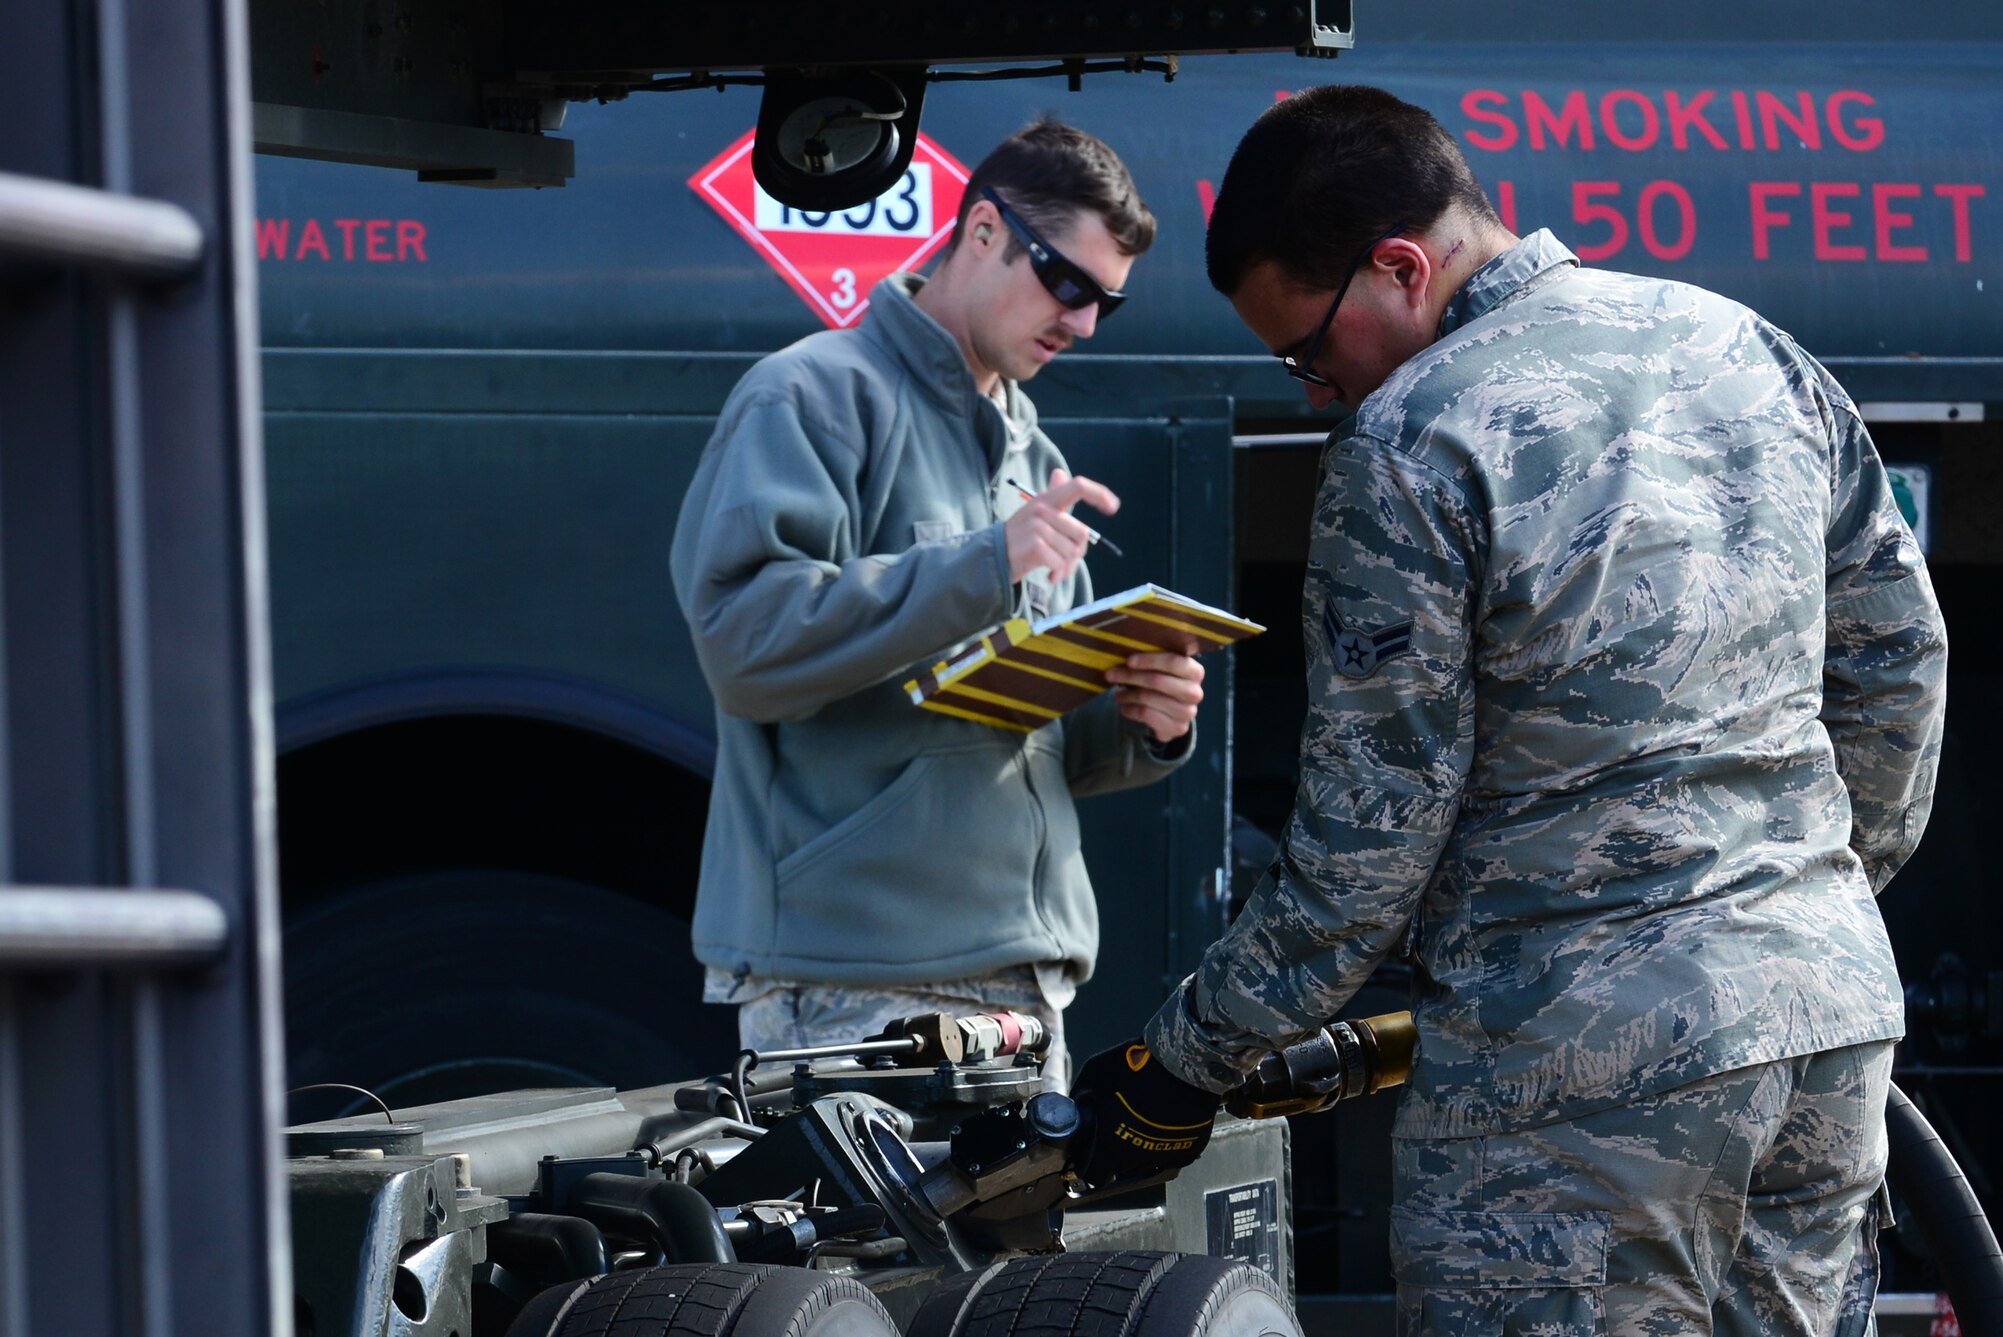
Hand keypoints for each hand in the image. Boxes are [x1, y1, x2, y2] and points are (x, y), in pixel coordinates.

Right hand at [1004, 468, 1118, 585]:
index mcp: (1046, 500)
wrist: (992, 557)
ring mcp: (1037, 527)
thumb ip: (1052, 496)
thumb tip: (1059, 473)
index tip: (1113, 507)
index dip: (1098, 494)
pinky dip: (1058, 574)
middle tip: (1065, 561)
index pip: (1077, 486)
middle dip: (1078, 553)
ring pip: (1072, 552)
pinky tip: (1049, 575)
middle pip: (1081, 533)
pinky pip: (1061, 563)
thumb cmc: (1020, 537)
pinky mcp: (1035, 546)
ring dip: (1066, 567)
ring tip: (1053, 568)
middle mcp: (1042, 509)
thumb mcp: (1035, 513)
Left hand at [1071, 1039, 1222, 1188]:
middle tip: (1121, 1121)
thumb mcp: (1093, 1074)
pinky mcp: (1187, 1150)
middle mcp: (1136, 1158)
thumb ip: (1081, 1098)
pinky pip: (1171, 1150)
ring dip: (1142, 1144)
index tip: (1092, 1152)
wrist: (1181, 1063)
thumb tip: (1077, 1111)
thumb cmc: (1134, 1066)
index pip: (1094, 1174)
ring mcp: (1164, 1156)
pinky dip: (1167, 1139)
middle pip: (1121, 1164)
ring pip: (1146, 1158)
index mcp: (1109, 1144)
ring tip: (1145, 1116)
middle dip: (1118, 1147)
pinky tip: (1166, 1118)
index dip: (1090, 1163)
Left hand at [1106, 650, 1203, 742]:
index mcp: (1194, 671)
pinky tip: (1124, 707)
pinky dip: (1130, 710)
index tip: (1129, 661)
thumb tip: (1123, 657)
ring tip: (1117, 694)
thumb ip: (1149, 661)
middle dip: (1131, 677)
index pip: (1173, 662)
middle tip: (1111, 675)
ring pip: (1149, 699)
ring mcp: (1188, 712)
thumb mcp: (1160, 670)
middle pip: (1158, 680)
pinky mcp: (1178, 728)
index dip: (1149, 660)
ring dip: (1128, 695)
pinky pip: (1146, 715)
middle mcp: (1195, 692)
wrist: (1172, 715)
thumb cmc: (1163, 684)